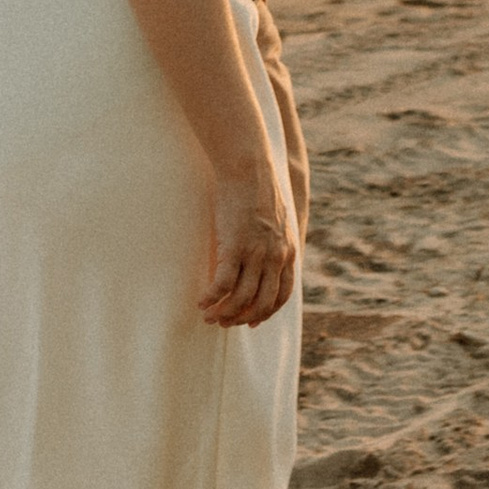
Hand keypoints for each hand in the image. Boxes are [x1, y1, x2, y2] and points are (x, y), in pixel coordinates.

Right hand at [203, 165, 298, 326]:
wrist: (249, 166)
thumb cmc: (259, 186)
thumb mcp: (278, 218)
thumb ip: (275, 239)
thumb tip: (264, 252)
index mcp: (288, 251)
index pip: (282, 294)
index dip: (266, 313)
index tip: (251, 321)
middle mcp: (275, 257)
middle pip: (262, 303)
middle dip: (242, 319)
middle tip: (224, 323)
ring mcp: (255, 253)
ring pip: (240, 299)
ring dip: (223, 313)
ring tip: (208, 316)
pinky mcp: (233, 246)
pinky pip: (222, 285)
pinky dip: (211, 298)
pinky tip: (201, 302)